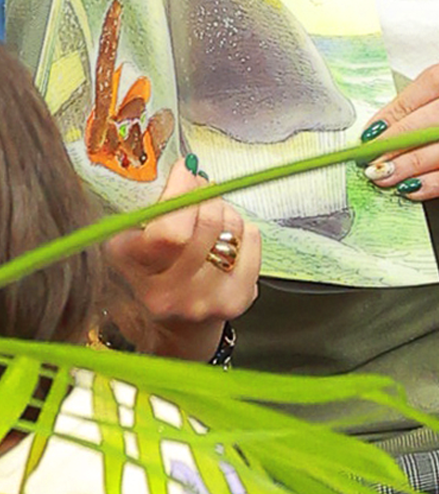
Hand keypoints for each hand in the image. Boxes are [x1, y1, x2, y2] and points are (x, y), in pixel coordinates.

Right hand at [108, 167, 258, 359]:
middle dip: (207, 196)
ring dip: (226, 213)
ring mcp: (202, 301)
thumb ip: (152, 207)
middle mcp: (164, 293)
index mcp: (130, 269)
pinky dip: (245, 232)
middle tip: (201, 191)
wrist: (174, 325)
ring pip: (232, 228)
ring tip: (211, 222)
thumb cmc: (154, 270)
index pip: (168, 231)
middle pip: (208, 223)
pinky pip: (252, 241)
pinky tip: (228, 242)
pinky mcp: (235, 301)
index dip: (183, 192)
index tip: (185, 172)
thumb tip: (188, 168)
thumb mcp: (133, 239)